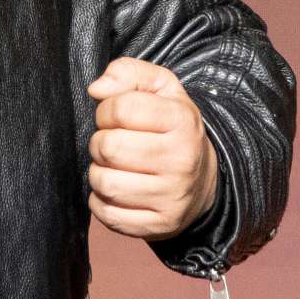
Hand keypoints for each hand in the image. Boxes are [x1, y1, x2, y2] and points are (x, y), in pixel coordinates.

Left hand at [86, 57, 216, 240]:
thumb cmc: (172, 129)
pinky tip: (117, 191)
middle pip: (108, 147)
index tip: (116, 117)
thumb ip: (128, 72)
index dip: (107, 111)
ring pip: (104, 183)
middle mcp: (182, 160)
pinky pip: (107, 214)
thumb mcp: (161, 89)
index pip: (120, 108)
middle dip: (100, 143)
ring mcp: (172, 197)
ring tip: (115, 167)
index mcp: (184, 120)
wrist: (203, 180)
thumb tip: (96, 89)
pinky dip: (102, 202)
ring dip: (99, 173)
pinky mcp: (159, 225)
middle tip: (113, 144)